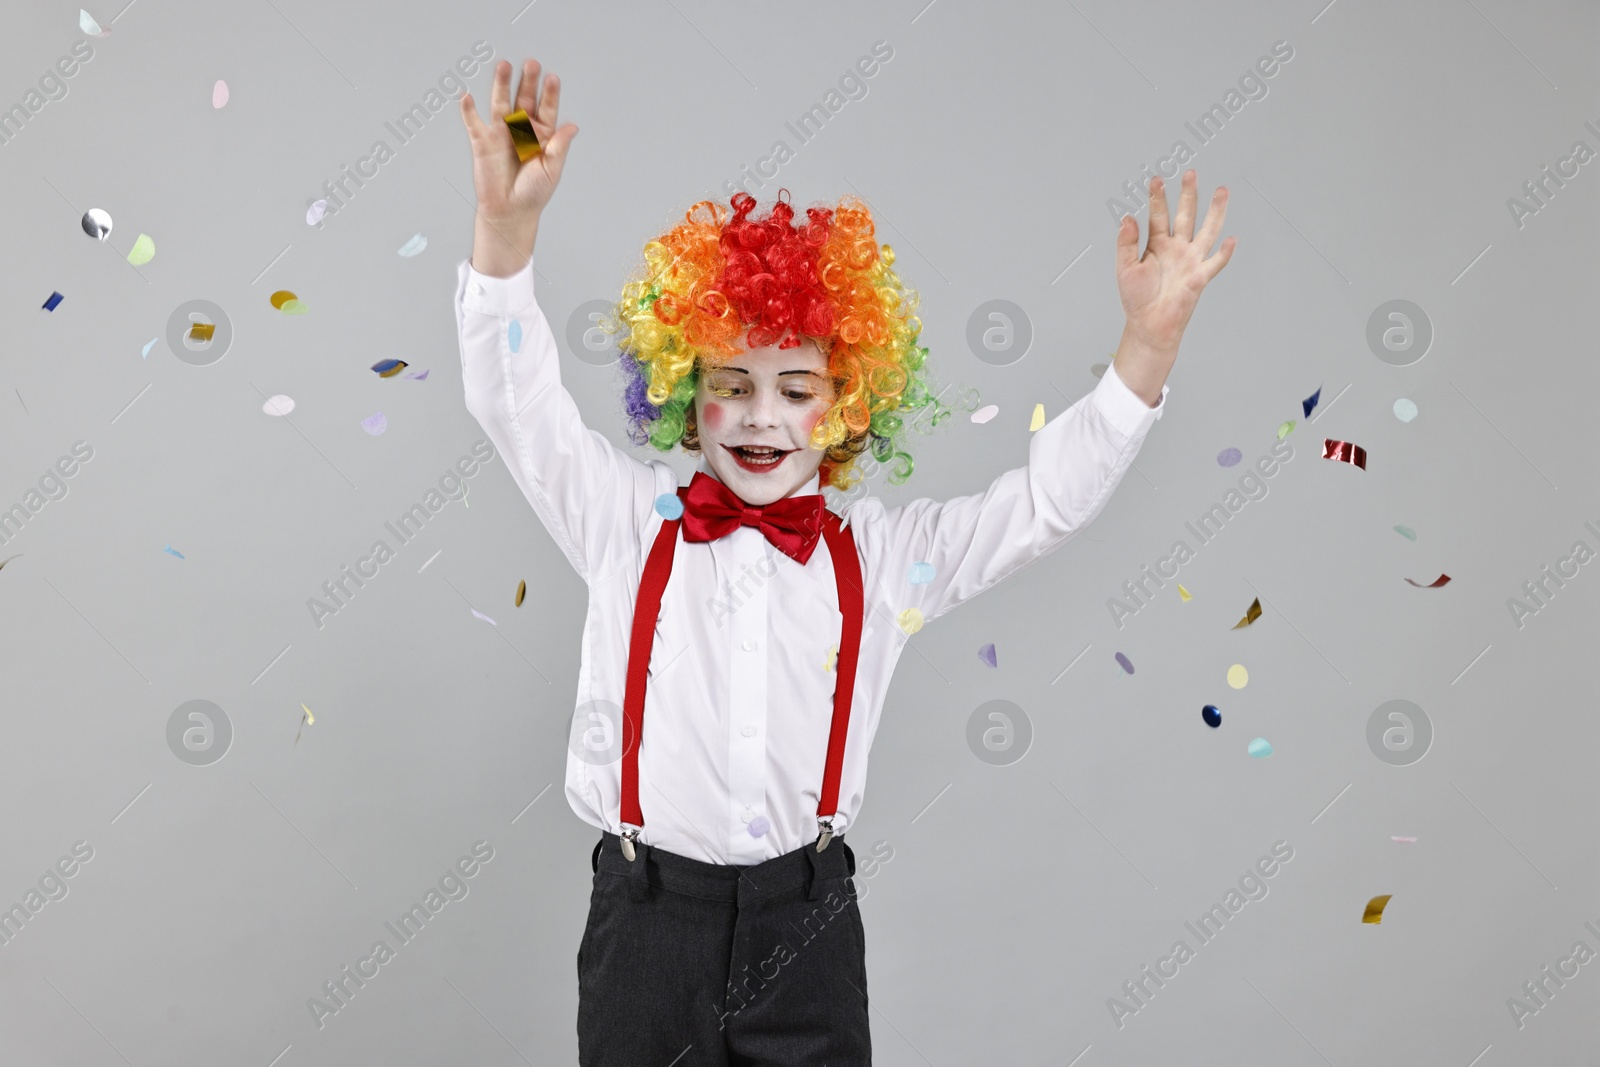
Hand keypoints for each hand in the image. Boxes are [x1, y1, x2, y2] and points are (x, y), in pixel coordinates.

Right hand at [459, 58, 578, 229]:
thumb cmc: (533, 193)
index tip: (552, 78)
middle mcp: (521, 129)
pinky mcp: (482, 141)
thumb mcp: (551, 170)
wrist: (510, 211)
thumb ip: (559, 147)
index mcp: (541, 135)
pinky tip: (466, 96)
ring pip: (500, 102)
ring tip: (504, 65)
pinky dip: (468, 110)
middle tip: (532, 63)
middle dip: (528, 81)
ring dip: (501, 84)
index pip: (546, 108)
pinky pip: (473, 122)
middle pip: (524, 99)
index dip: (549, 94)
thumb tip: (572, 127)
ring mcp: (501, 132)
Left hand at [1114, 170, 1234, 353]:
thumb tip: (1128, 218)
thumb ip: (1127, 244)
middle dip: (1189, 195)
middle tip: (1191, 174)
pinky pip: (1215, 263)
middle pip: (1185, 215)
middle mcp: (1177, 248)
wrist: (1149, 324)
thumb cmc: (1136, 299)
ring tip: (1222, 192)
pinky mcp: (1199, 277)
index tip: (1156, 180)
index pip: (1159, 215)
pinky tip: (1231, 239)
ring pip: (1206, 231)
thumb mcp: (1125, 268)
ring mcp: (1190, 261)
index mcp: (1157, 244)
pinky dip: (1224, 253)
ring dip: (1215, 212)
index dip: (1158, 198)